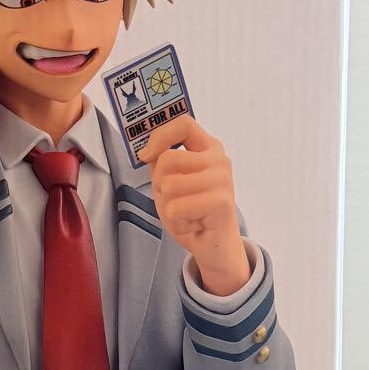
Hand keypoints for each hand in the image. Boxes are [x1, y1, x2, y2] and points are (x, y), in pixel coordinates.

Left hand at [139, 115, 250, 296]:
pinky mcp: (221, 201)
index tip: (146, 156)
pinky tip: (193, 223)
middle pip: (167, 159)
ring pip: (168, 185)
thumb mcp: (170, 182)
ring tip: (186, 212)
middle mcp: (219, 159)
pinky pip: (176, 208)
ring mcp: (222, 179)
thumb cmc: (191, 211)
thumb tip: (146, 153)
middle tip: (176, 199)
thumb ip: (161, 162)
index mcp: (208, 148)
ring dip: (169, 206)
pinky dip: (177, 222)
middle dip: (160, 184)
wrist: (214, 246)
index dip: (160, 136)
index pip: (183, 123)